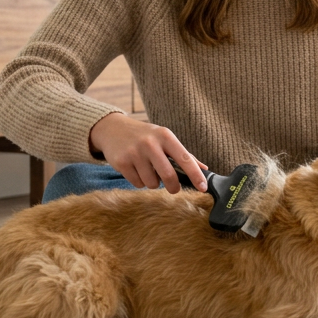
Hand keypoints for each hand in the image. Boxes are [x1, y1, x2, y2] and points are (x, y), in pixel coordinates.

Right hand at [88, 113, 206, 193]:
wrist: (113, 129)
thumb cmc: (145, 136)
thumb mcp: (164, 138)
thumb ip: (183, 154)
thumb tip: (204, 169)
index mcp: (165, 136)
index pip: (185, 158)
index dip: (195, 175)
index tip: (203, 188)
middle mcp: (150, 143)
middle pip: (168, 176)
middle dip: (173, 187)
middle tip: (173, 188)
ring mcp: (135, 153)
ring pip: (152, 183)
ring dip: (153, 183)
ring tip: (148, 171)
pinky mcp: (122, 162)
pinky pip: (137, 184)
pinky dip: (139, 182)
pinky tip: (136, 170)